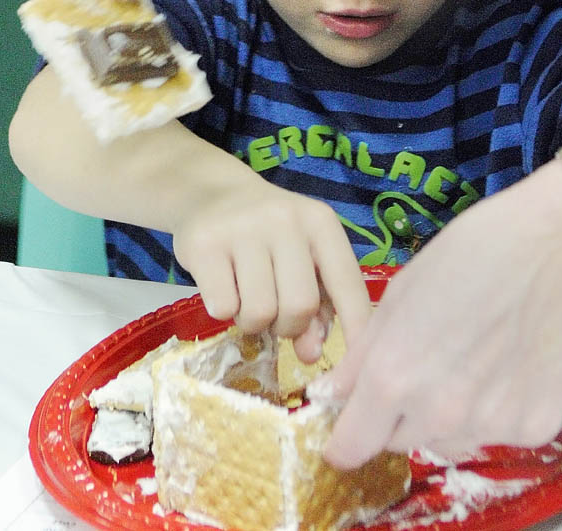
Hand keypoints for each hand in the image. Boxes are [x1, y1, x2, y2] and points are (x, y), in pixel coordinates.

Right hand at [172, 178, 370, 360]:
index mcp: (321, 223)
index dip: (356, 327)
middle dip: (288, 326)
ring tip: (247, 297)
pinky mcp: (204, 243)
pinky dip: (223, 311)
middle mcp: (286, 219)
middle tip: (275, 313)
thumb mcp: (303, 257)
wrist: (213, 194)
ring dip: (253, 322)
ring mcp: (243, 228)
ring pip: (259, 312)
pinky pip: (222, 307)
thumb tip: (310, 355)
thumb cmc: (269, 236)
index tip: (356, 366)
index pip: (347, 283)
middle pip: (300, 306)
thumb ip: (318, 304)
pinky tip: (222, 286)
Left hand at [319, 163, 561, 467]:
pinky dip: (501, 409)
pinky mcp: (536, 426)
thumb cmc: (475, 249)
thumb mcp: (403, 289)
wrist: (561, 239)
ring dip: (451, 415)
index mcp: (392, 377)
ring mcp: (490, 425)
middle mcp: (437, 414)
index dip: (349, 433)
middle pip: (401, 440)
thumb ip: (365, 352)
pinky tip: (514, 362)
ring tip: (476, 358)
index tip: (358, 421)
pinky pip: (500, 433)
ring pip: (451, 440)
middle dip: (404, 412)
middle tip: (432, 362)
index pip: (351, 447)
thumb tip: (338, 393)